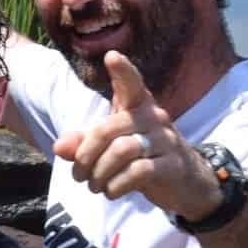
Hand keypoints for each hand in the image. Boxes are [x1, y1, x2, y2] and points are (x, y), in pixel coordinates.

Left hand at [51, 51, 223, 219]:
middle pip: (108, 129)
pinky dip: (116, 185)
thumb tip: (59, 147)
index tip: (112, 56)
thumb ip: (84, 144)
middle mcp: (154, 118)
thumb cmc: (143, 158)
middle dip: (85, 155)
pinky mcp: (172, 165)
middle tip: (78, 175)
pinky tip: (111, 192)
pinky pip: (137, 172)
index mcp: (138, 107)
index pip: (132, 84)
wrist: (187, 184)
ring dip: (99, 173)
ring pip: (121, 151)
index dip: (123, 71)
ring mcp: (165, 141)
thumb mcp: (111, 148)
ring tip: (94, 185)